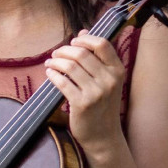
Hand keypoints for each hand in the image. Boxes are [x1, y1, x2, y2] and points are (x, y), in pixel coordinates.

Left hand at [44, 30, 124, 152]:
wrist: (103, 136)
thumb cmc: (103, 105)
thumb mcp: (107, 80)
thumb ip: (97, 57)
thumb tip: (84, 31)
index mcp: (117, 71)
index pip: (102, 44)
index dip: (85, 39)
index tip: (73, 41)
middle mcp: (109, 80)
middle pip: (82, 53)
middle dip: (64, 50)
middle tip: (56, 54)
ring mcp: (96, 93)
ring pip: (70, 66)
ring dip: (56, 61)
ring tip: (50, 63)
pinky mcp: (82, 104)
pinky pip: (63, 82)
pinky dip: (53, 75)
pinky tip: (49, 74)